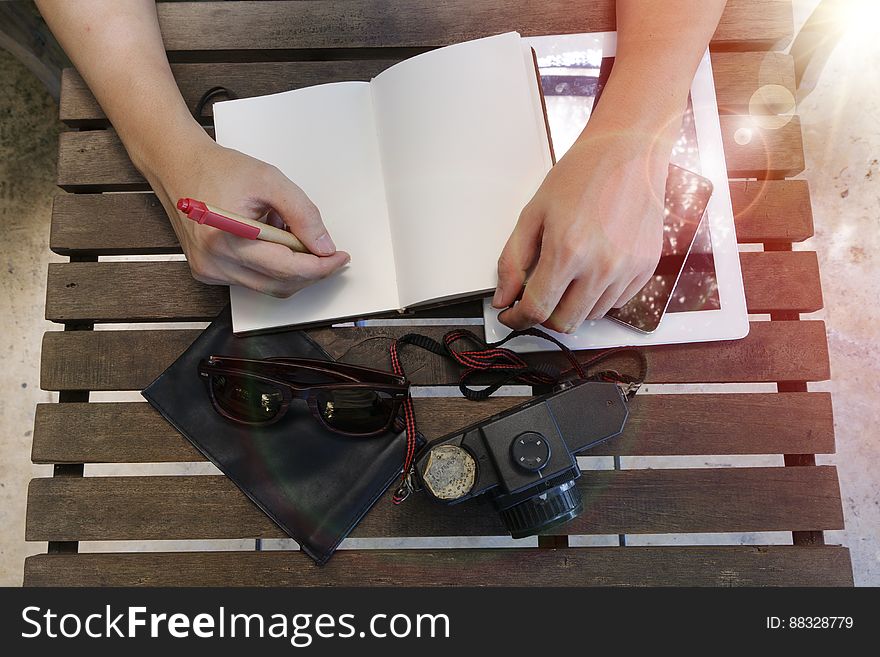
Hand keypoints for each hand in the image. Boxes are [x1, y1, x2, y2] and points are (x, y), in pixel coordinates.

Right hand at [146, 132, 349, 297]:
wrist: (178, 165)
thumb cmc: (219, 169)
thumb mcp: (271, 180)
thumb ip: (303, 214)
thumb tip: (324, 246)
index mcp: (227, 237)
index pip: (287, 268)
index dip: (320, 267)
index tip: (339, 258)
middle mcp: (214, 261)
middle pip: (281, 284)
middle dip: (311, 271)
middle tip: (328, 253)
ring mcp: (209, 270)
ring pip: (269, 286)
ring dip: (290, 267)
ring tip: (287, 233)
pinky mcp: (208, 273)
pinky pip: (253, 281)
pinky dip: (271, 266)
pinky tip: (268, 240)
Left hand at [493, 126, 670, 332]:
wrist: (628, 151)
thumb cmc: (581, 175)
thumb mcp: (533, 213)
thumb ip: (513, 260)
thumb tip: (503, 298)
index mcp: (567, 251)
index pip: (537, 310)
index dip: (518, 319)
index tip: (512, 316)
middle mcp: (601, 266)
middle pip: (565, 322)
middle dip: (543, 317)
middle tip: (536, 298)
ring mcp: (627, 269)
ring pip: (591, 315)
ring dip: (572, 306)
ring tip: (567, 276)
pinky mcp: (646, 267)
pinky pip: (617, 302)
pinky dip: (598, 296)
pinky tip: (591, 270)